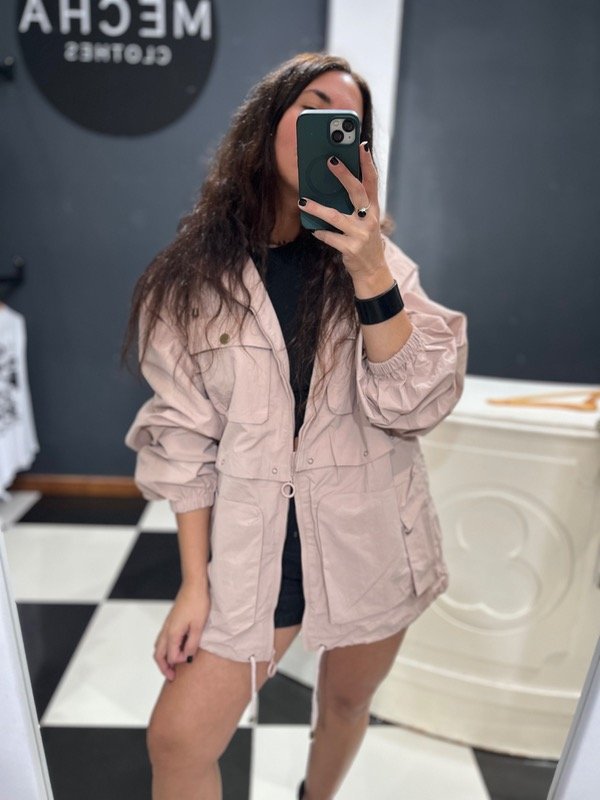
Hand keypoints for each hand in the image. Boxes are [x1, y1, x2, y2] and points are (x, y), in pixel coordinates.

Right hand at [153, 582, 209, 680]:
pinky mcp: (171, 621)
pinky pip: (163, 640)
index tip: (190, 661)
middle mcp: (166, 630)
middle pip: (159, 655)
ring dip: (163, 659)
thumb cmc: (198, 602)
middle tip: (172, 677)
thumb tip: (187, 657)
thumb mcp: (199, 626)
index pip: (171, 656)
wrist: (194, 584)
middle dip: (164, 668)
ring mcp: (167, 625)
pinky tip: (175, 649)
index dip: (180, 662)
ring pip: (159, 647)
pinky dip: (165, 649)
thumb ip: (192, 644)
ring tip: (172, 667)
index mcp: (172, 633)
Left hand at [299, 142, 386, 278]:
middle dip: (344, 175)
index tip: (361, 146)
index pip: (372, 181)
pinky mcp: (350, 248)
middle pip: (357, 192)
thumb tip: (333, 186)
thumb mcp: (365, 221)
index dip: (367, 163)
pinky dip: (320, 232)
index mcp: (374, 208)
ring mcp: (361, 234)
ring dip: (318, 208)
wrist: (372, 270)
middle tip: (330, 160)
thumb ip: (355, 205)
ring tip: (303, 201)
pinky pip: (330, 237)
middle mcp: (370, 219)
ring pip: (336, 217)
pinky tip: (313, 229)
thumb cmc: (364, 240)